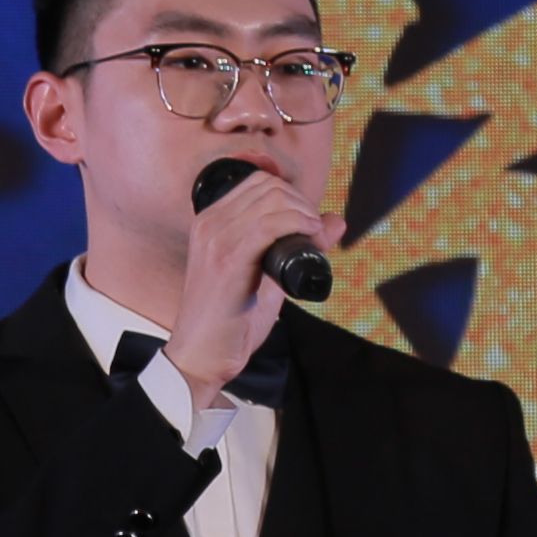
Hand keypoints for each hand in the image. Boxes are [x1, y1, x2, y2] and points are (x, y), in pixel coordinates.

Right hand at [170, 156, 331, 394]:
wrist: (202, 355)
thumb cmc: (230, 320)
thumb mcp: (265, 275)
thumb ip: (294, 246)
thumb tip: (335, 221)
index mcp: (210, 222)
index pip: (257, 181)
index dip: (292, 195)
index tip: (307, 222)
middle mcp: (209, 223)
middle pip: (267, 185)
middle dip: (301, 203)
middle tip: (314, 232)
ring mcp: (216, 239)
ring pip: (271, 199)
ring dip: (303, 213)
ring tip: (314, 237)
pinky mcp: (227, 259)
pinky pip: (269, 224)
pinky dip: (297, 225)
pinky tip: (309, 239)